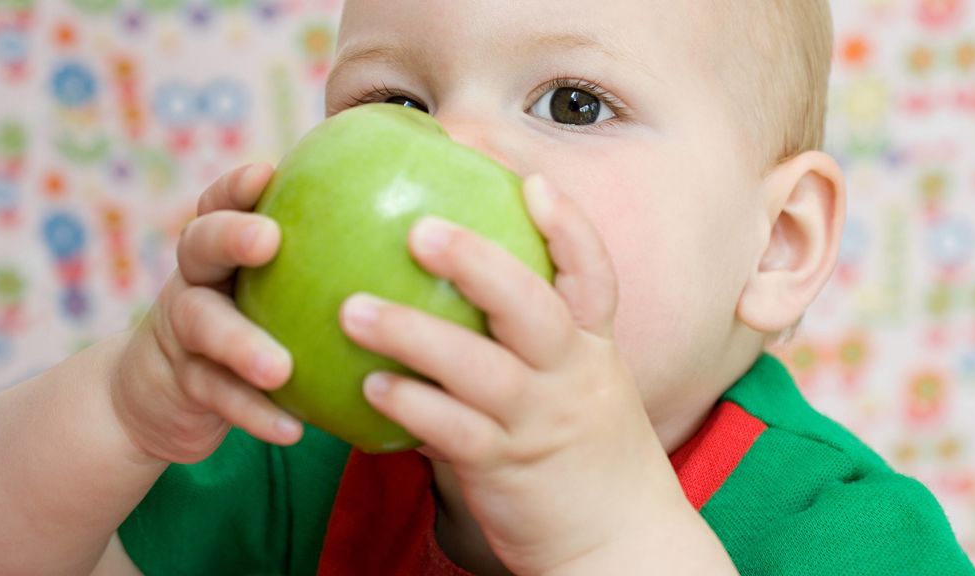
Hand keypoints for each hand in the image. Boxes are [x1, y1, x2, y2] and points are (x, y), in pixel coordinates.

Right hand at [112, 164, 302, 463]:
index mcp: (223, 249)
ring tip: (280, 367)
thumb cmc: (251, 326)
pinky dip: (253, 412)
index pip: (222, 202)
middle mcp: (197, 278)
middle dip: (230, 236)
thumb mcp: (273, 288)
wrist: (163, 398)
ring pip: (202, 325)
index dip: (237, 186)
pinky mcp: (182, 385)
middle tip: (268, 238)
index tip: (267, 172)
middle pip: (199, 244)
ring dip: (240, 343)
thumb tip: (416, 226)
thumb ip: (323, 259)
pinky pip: (216, 396)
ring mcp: (182, 332)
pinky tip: (293, 429)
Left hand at [339, 176, 696, 573]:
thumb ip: (528, 347)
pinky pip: (453, 431)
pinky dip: (411, 405)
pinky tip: (367, 387)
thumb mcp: (576, 389)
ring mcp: (541, 420)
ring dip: (413, 334)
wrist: (621, 543)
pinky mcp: (508, 467)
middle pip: (530, 305)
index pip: (593, 274)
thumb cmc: (583, 455)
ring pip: (478, 367)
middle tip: (417, 228)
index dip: (566, 225)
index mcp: (591, 348)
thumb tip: (452, 301)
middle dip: (476, 262)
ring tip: (352, 310)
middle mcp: (572, 374)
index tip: (529, 180)